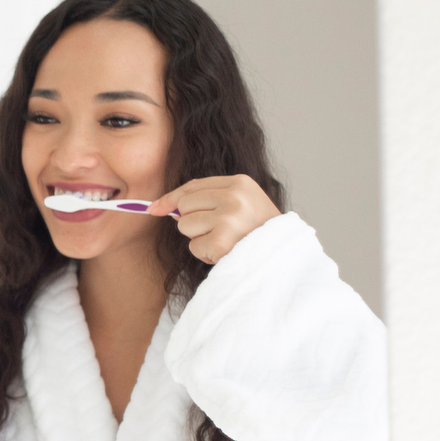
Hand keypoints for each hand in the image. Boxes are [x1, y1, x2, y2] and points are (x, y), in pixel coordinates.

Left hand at [146, 174, 280, 264]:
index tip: (154, 208)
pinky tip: (226, 252)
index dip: (171, 198)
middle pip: (184, 206)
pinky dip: (205, 254)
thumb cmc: (257, 232)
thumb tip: (160, 207)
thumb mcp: (240, 205)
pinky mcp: (222, 240)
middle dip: (194, 222)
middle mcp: (234, 196)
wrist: (285, 257)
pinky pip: (194, 246)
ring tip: (226, 241)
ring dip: (200, 239)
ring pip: (185, 226)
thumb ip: (207, 200)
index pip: (193, 186)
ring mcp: (229, 217)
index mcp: (240, 183)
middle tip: (220, 231)